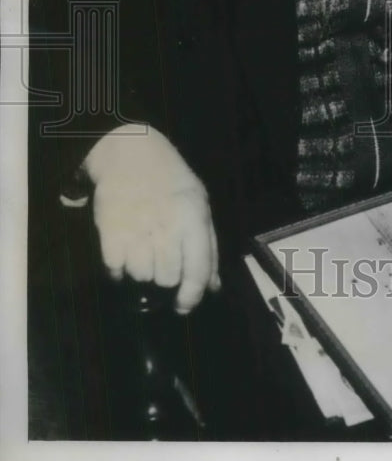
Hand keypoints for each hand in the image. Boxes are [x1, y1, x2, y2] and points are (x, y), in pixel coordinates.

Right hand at [83, 124, 220, 312]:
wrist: (129, 155)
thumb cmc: (170, 180)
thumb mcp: (198, 203)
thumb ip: (207, 246)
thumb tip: (213, 286)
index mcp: (193, 219)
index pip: (197, 271)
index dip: (193, 296)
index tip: (185, 305)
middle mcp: (166, 228)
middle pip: (168, 279)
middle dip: (167, 276)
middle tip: (162, 259)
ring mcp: (136, 231)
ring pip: (142, 277)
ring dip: (143, 270)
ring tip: (143, 247)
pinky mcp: (110, 233)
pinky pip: (115, 270)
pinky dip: (119, 267)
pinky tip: (125, 249)